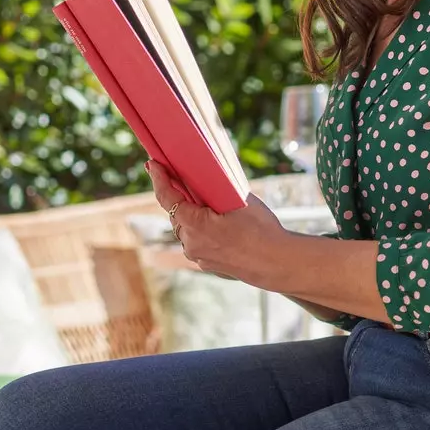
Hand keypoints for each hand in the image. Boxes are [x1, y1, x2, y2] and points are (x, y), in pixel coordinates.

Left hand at [145, 162, 291, 287]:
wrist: (276, 262)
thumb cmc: (261, 229)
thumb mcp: (240, 201)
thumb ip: (217, 191)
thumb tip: (207, 179)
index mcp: (195, 224)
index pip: (167, 198)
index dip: (159, 179)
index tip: (153, 164)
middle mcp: (190, 242)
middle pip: (177, 214)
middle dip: (179, 198)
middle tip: (183, 180)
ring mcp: (197, 256)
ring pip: (187, 229)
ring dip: (192, 216)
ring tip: (209, 206)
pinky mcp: (207, 264)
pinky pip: (198, 242)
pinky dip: (202, 230)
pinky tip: (219, 226)